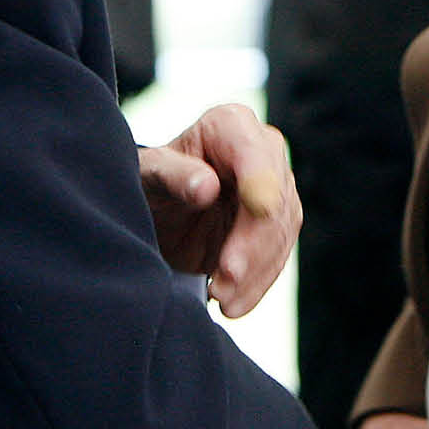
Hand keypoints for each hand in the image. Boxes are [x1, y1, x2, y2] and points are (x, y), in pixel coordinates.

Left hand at [138, 103, 298, 318]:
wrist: (153, 210)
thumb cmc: (147, 181)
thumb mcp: (146, 174)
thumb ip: (172, 175)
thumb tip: (207, 187)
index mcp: (230, 125)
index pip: (256, 156)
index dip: (261, 184)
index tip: (260, 212)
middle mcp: (261, 150)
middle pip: (275, 200)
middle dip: (252, 246)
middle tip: (223, 282)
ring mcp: (274, 188)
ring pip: (281, 232)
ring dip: (254, 272)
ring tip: (221, 298)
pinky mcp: (275, 223)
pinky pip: (277, 255)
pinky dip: (258, 284)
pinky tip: (234, 304)